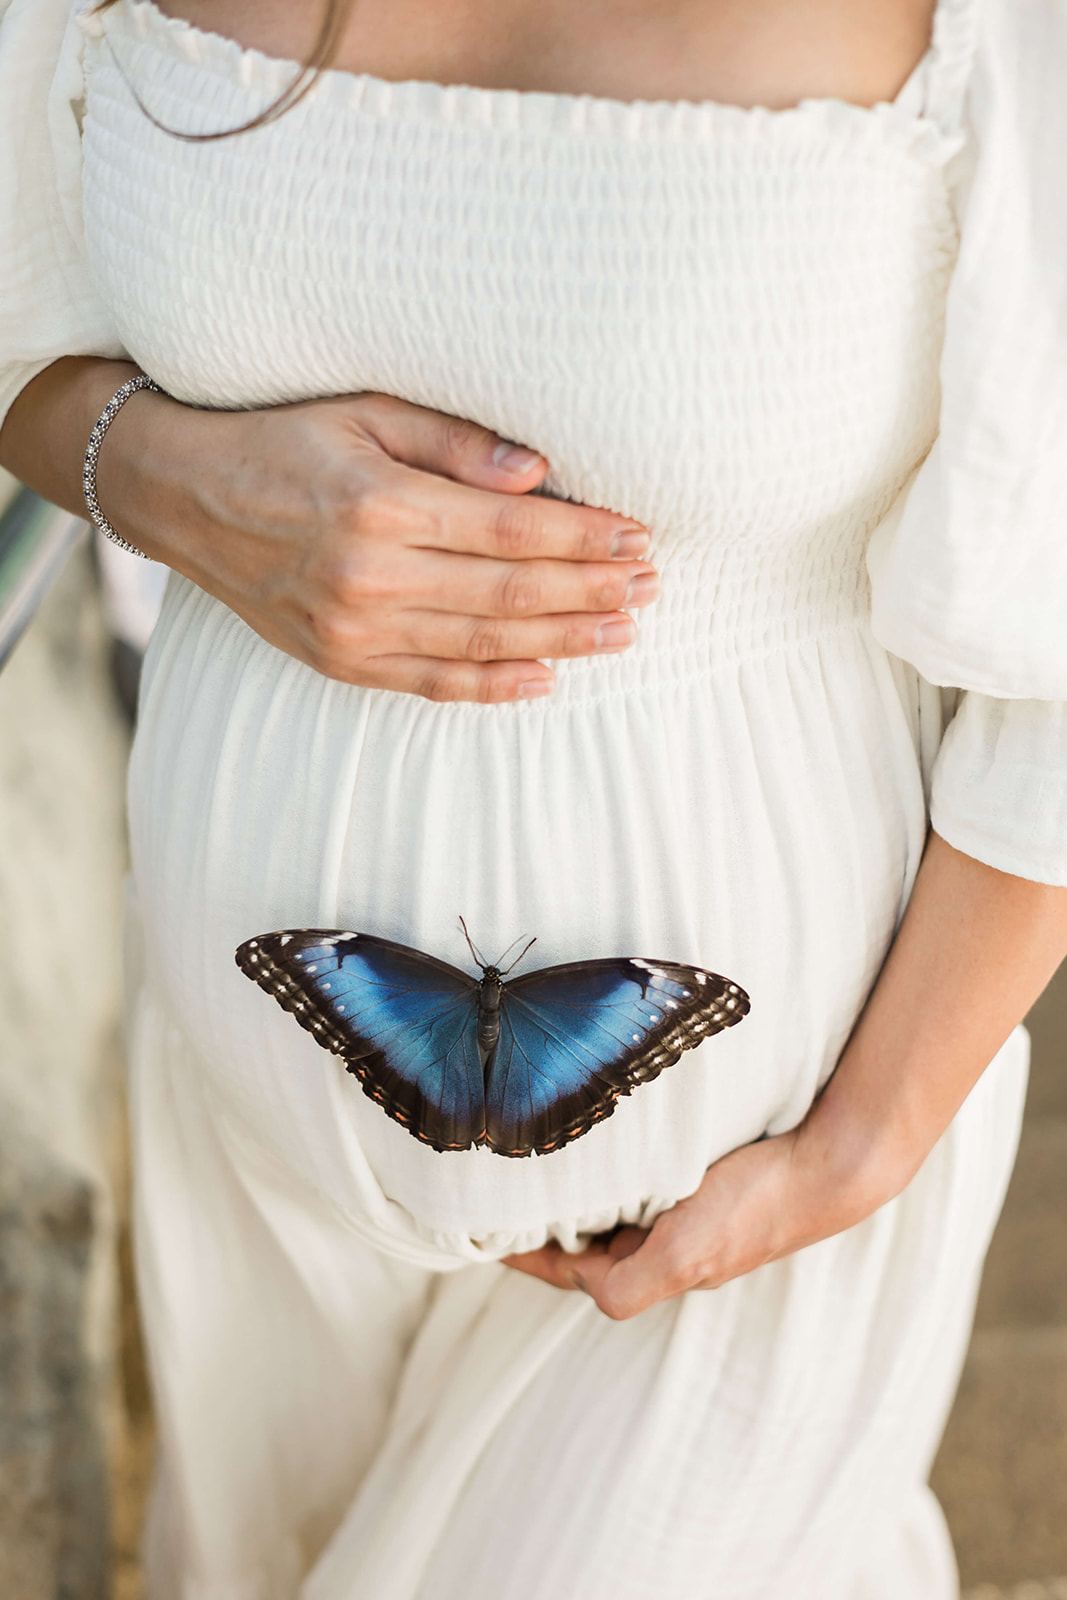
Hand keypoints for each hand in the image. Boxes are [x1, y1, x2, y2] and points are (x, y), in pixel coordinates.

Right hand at [100, 385, 657, 700]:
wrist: (189, 498)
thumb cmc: (284, 439)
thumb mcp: (364, 413)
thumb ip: (454, 443)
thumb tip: (538, 474)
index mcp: (383, 506)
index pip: (513, 531)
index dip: (585, 537)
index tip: (637, 535)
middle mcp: (371, 577)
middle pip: (511, 593)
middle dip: (591, 591)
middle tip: (650, 587)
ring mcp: (355, 630)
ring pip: (484, 643)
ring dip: (563, 640)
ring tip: (622, 632)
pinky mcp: (342, 663)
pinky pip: (434, 683)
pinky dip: (494, 685)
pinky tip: (545, 679)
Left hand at [502, 1125, 896, 1319]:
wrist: (830, 1168)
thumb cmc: (757, 1208)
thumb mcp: (683, 1254)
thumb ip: (629, 1283)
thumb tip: (584, 1285)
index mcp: (657, 1269)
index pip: (571, 1270)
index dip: (524, 1255)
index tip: (480, 1233)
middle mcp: (667, 1248)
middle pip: (589, 1244)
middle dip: (546, 1225)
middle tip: (499, 1192)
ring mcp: (685, 1217)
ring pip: (613, 1212)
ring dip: (578, 1196)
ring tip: (537, 1166)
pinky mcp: (702, 1185)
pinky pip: (641, 1184)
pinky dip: (613, 1173)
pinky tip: (604, 1146)